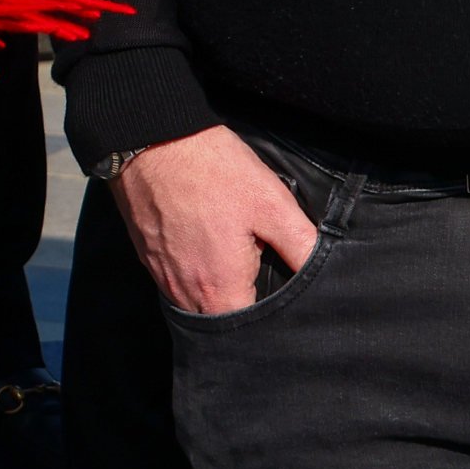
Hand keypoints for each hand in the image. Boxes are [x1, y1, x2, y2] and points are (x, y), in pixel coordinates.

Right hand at [116, 126, 320, 315]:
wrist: (152, 138)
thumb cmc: (214, 170)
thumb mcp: (271, 203)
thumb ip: (302, 246)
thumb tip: (324, 274)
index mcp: (220, 286)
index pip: (246, 331)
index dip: (266, 322)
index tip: (279, 305)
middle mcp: (184, 289)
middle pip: (216, 320)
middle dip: (237, 312)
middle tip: (256, 282)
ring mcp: (160, 272)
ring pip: (191, 302)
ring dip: (211, 294)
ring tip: (230, 266)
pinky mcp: (145, 253)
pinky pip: (171, 280)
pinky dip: (189, 274)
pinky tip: (202, 248)